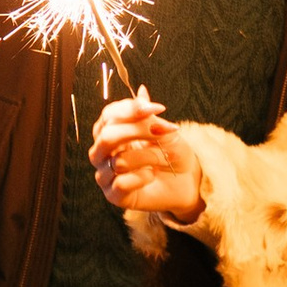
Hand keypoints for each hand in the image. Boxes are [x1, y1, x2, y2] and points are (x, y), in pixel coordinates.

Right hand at [91, 94, 204, 226]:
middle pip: (108, 136)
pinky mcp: (112, 195)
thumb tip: (141, 92)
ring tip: (162, 159)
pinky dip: (143, 177)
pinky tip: (151, 175)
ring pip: (120, 161)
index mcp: (109, 130)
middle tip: (162, 134)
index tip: (158, 108)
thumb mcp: (164, 130)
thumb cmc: (171, 153)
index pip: (109, 115)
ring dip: (148, 157)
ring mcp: (104, 174)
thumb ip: (149, 115)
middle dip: (139, 132)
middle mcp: (101, 151)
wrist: (185, 181)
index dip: (131, 110)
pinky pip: (122, 183)